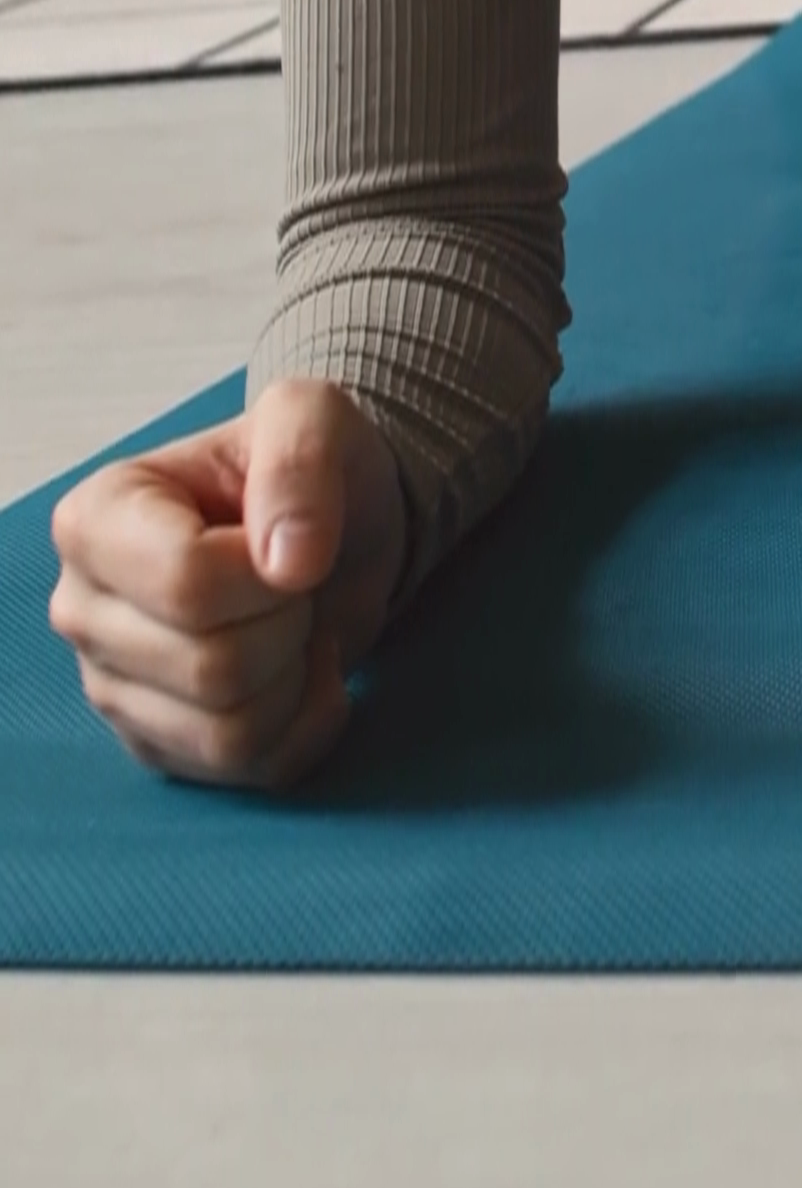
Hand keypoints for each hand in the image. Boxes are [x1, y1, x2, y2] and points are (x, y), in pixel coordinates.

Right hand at [48, 376, 407, 792]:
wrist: (332, 531)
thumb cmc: (306, 470)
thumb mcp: (313, 417)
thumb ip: (300, 458)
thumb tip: (288, 562)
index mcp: (96, 519)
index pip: (187, 583)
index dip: (269, 573)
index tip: (286, 540)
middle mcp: (84, 610)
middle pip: (212, 666)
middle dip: (290, 623)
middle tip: (295, 583)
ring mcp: (113, 687)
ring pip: (230, 732)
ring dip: (298, 677)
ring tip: (294, 622)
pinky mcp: (157, 745)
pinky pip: (249, 769)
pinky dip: (306, 723)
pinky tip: (304, 671)